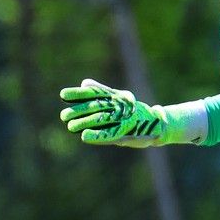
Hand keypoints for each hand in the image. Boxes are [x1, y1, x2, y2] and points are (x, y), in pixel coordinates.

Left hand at [59, 79, 192, 147]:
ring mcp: (123, 118)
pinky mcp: (127, 132)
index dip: (78, 94)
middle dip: (78, 110)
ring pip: (100, 119)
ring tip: (70, 126)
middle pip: (95, 106)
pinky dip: (97, 135)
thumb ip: (102, 91)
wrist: (157, 124)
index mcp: (115, 97)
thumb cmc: (134, 112)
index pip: (94, 93)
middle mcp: (119, 106)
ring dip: (84, 123)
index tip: (63, 94)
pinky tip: (84, 137)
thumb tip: (84, 82)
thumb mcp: (118, 99)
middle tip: (63, 115)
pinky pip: (109, 133)